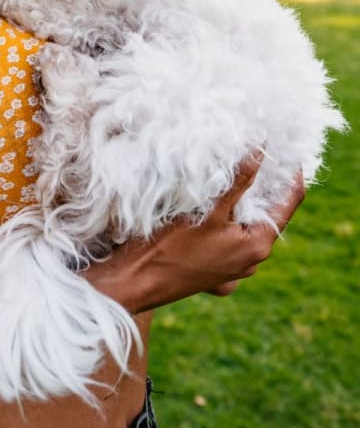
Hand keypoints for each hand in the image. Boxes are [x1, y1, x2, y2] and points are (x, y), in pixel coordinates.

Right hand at [85, 154, 304, 314]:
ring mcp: (235, 268)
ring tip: (232, 173)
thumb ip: (239, 181)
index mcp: (257, 245)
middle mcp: (253, 260)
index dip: (291, 174)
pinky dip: (228, 218)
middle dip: (264, 185)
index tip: (285, 147)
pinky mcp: (217, 269)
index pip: (290, 202)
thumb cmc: (169, 245)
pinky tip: (212, 204)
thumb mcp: (208, 210)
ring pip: (248, 224)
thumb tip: (262, 150)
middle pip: (269, 213)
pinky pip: (232, 237)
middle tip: (257, 152)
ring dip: (243, 202)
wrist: (136, 280)